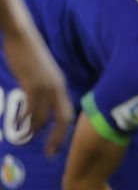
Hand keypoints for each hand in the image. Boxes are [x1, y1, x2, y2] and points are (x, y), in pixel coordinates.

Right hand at [3, 34, 71, 155]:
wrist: (22, 36)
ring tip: (25, 137)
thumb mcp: (41, 72)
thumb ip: (43, 86)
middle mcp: (57, 88)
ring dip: (34, 130)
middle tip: (49, 153)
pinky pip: (30, 109)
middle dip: (58, 138)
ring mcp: (46, 87)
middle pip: (64, 119)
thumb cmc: (29, 53)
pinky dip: (24, 120)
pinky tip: (17, 125)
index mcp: (60, 85)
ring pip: (44, 117)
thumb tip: (37, 101)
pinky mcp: (32, 84)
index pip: (68, 113)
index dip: (64, 131)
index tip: (56, 145)